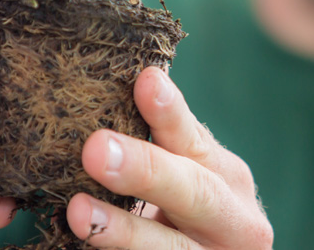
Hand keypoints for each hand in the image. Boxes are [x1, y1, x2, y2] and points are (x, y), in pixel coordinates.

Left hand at [66, 66, 274, 249]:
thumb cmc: (187, 214)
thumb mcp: (186, 176)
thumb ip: (164, 146)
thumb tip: (118, 85)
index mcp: (228, 178)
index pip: (195, 140)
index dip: (170, 114)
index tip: (145, 81)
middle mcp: (235, 221)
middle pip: (194, 194)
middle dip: (145, 171)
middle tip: (96, 149)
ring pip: (170, 248)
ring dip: (121, 230)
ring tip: (78, 211)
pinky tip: (84, 241)